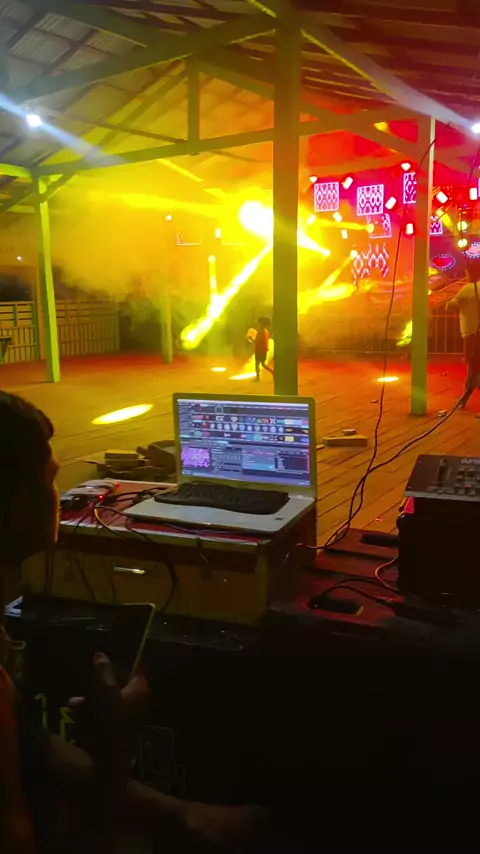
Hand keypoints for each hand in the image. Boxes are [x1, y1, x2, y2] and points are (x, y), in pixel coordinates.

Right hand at [69, 652, 148, 778]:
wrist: (111, 764)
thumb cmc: (111, 721)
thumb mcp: (105, 691)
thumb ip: (103, 671)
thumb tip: (100, 654)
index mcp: (140, 690)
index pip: (135, 668)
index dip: (121, 662)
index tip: (103, 660)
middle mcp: (138, 703)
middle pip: (116, 687)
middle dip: (94, 689)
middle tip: (78, 693)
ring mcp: (129, 720)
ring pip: (106, 704)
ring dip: (88, 705)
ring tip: (73, 708)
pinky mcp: (119, 735)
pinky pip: (103, 721)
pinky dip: (90, 719)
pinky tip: (77, 724)